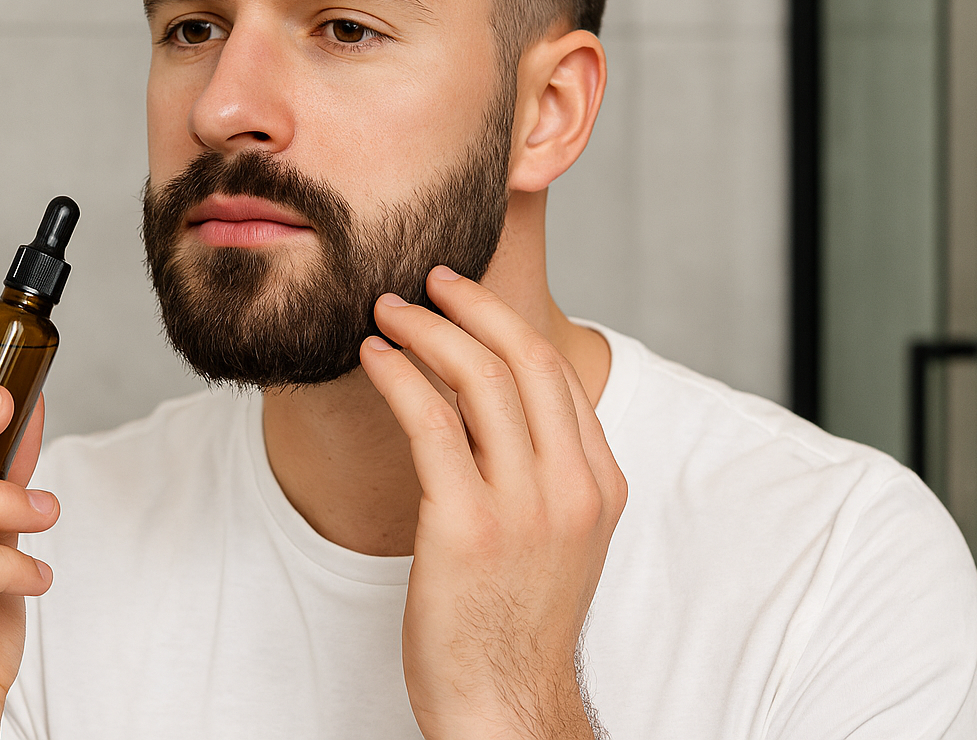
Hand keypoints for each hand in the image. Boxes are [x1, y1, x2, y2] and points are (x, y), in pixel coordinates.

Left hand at [360, 267, 626, 739]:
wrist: (507, 707)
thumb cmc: (518, 625)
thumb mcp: (560, 540)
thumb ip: (545, 474)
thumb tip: (497, 408)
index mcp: (601, 484)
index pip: (560, 375)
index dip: (509, 323)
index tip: (466, 300)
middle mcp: (572, 487)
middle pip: (527, 359)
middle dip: (473, 305)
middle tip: (429, 279)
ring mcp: (524, 507)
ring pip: (480, 379)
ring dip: (428, 330)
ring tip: (388, 310)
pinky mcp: (466, 527)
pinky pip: (431, 423)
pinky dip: (400, 375)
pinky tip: (375, 357)